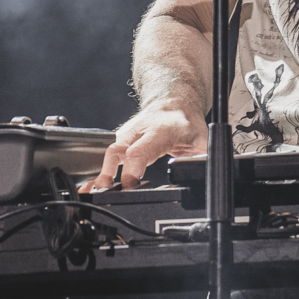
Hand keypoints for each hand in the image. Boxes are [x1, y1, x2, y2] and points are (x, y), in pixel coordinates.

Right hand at [80, 105, 206, 191]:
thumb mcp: (202, 140)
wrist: (174, 104)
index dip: (132, 170)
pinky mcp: (121, 141)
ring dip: (102, 175)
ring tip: (96, 193)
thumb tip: (205, 176)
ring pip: (109, 154)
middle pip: (117, 151)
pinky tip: (94, 187)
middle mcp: (138, 132)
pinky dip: (101, 173)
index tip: (131, 186)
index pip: (140, 150)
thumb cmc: (185, 122)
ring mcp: (127, 135)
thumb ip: (202, 159)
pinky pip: (108, 158)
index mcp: (159, 131)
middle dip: (109, 174)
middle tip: (108, 193)